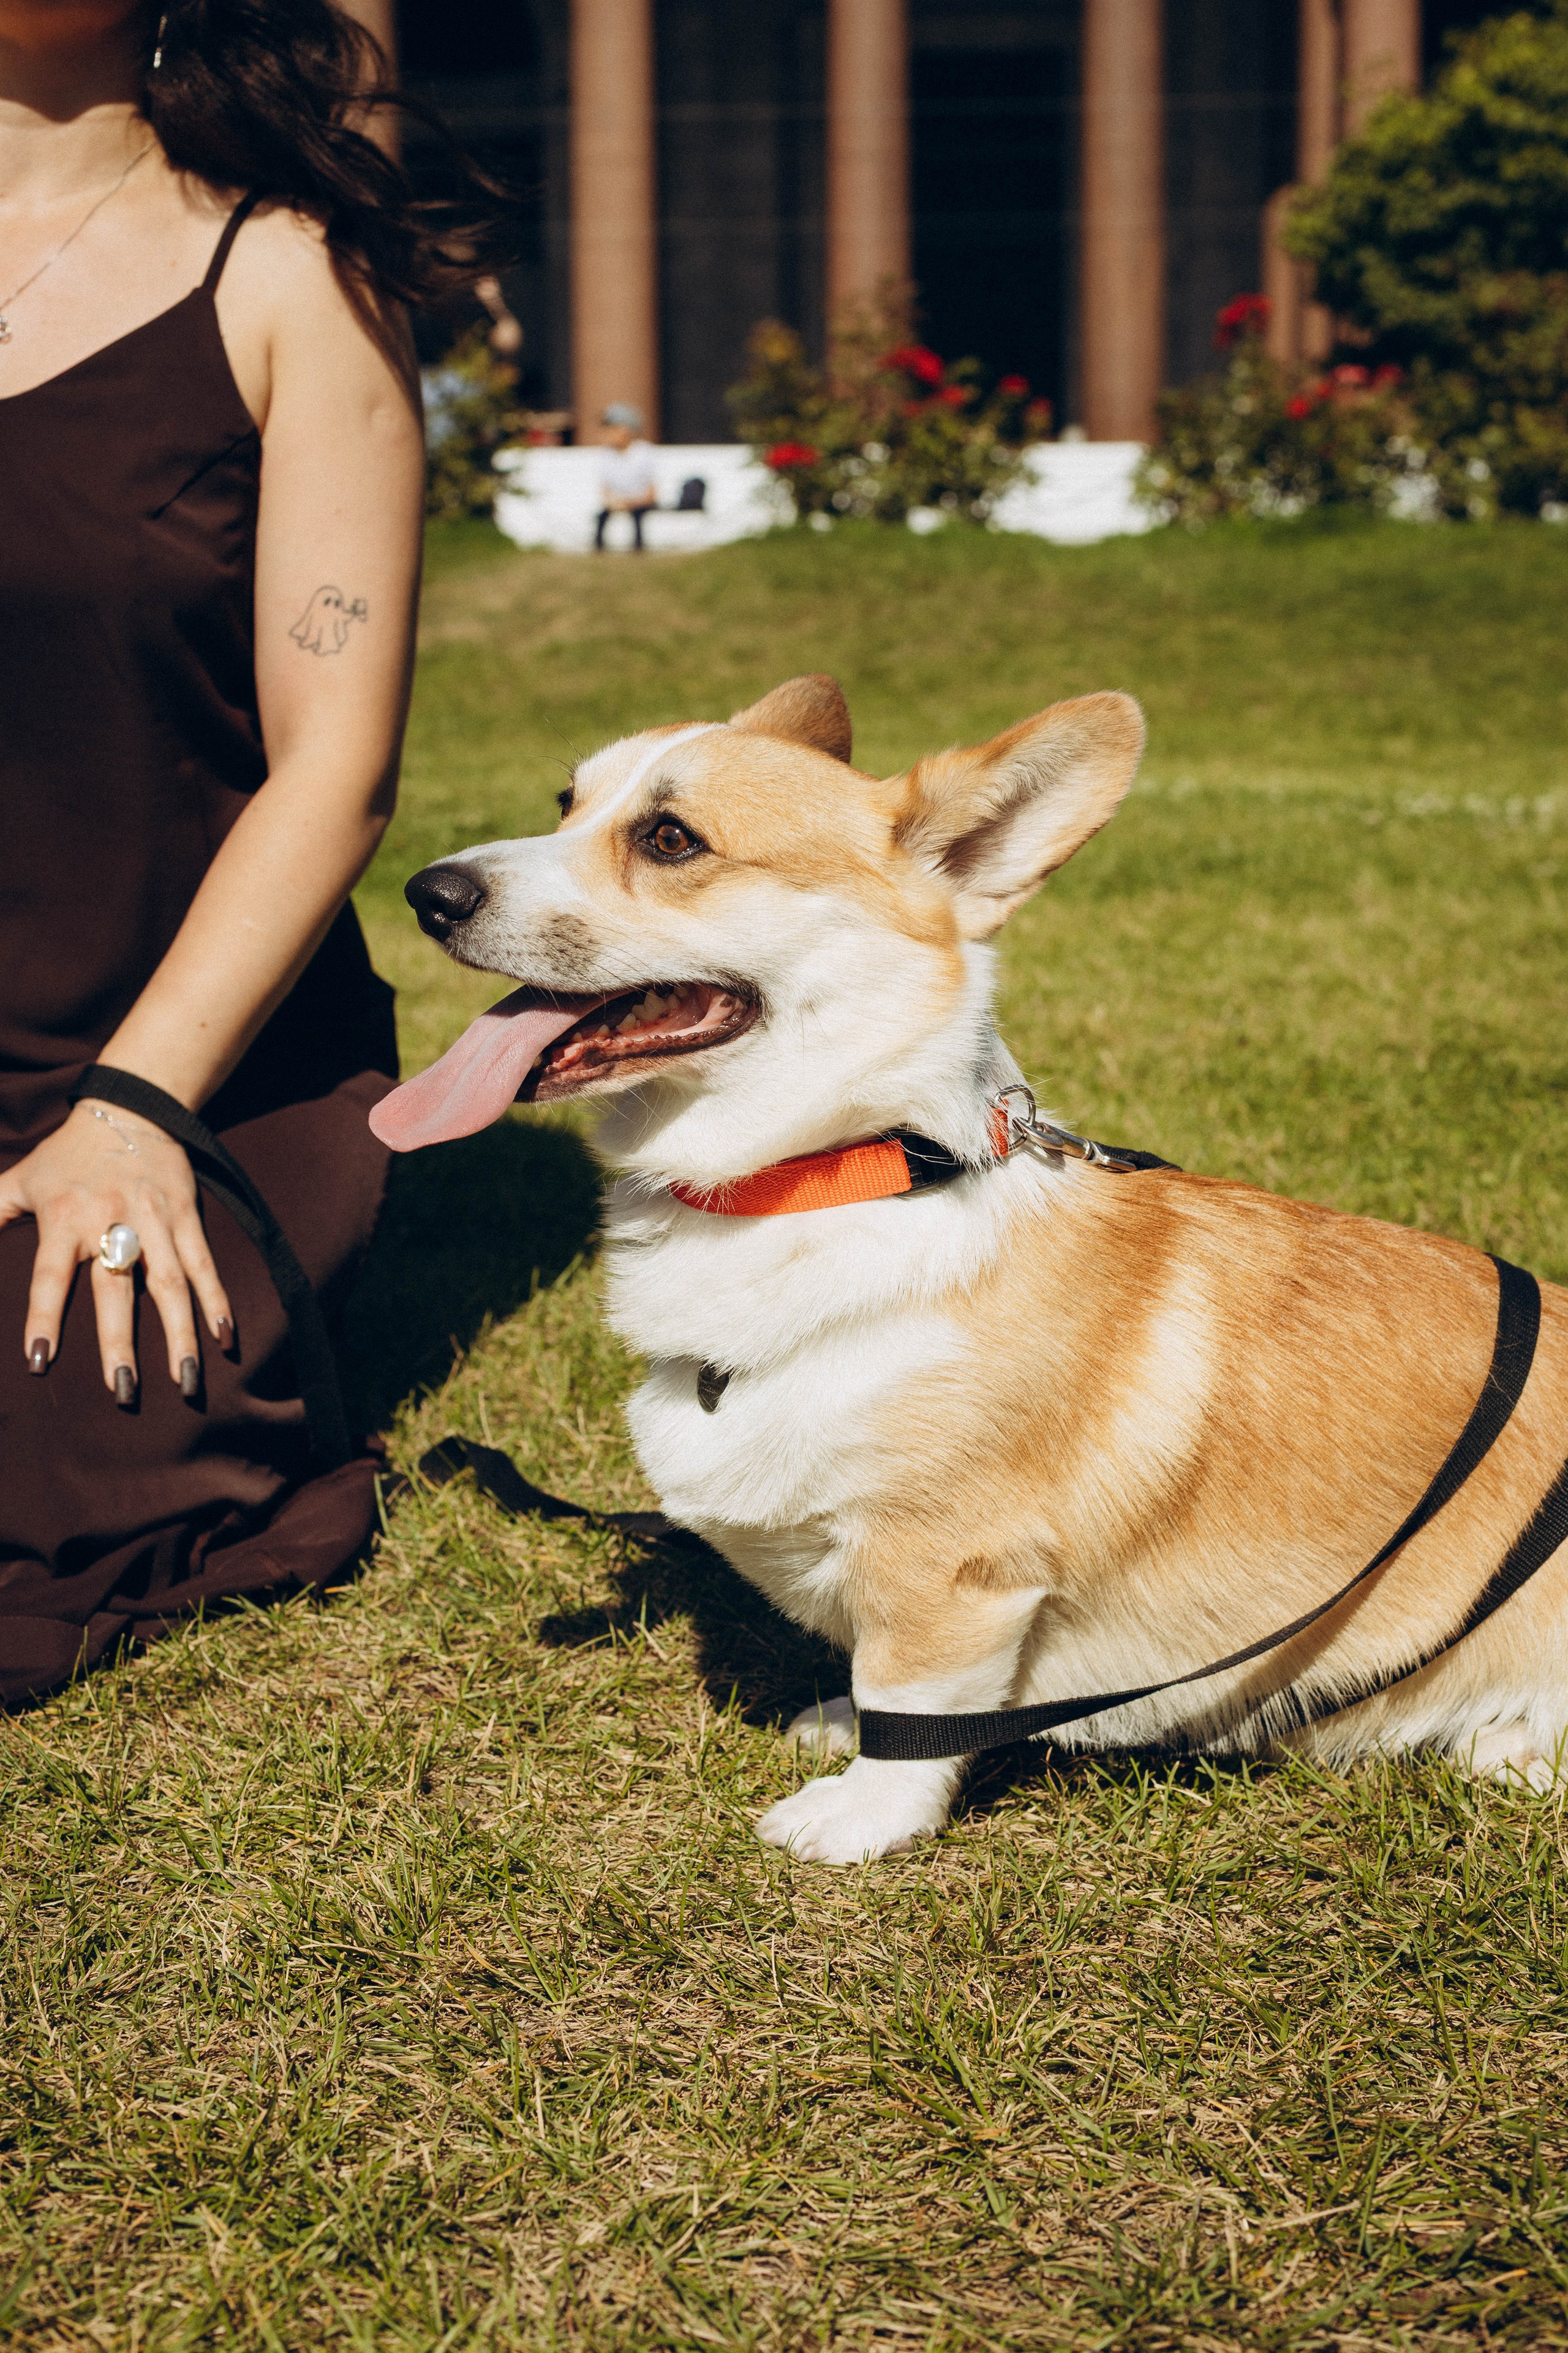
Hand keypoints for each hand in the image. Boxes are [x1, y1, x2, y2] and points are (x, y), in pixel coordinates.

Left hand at [0, 1100, 232, 1401]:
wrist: (131, 1106)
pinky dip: (216, 1300)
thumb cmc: (67, 1154)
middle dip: (119, 1342)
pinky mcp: (187, 1217)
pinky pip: (204, 1264)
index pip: (50, 1274)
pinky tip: (224, 1337)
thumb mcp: (20, 1178)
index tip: (39, 1358)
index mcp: (64, 1217)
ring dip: (179, 1334)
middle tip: (121, 1390)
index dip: (45, 1315)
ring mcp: (154, 1221)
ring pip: (169, 1284)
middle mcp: (111, 1221)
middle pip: (116, 1289)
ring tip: (185, 1380)